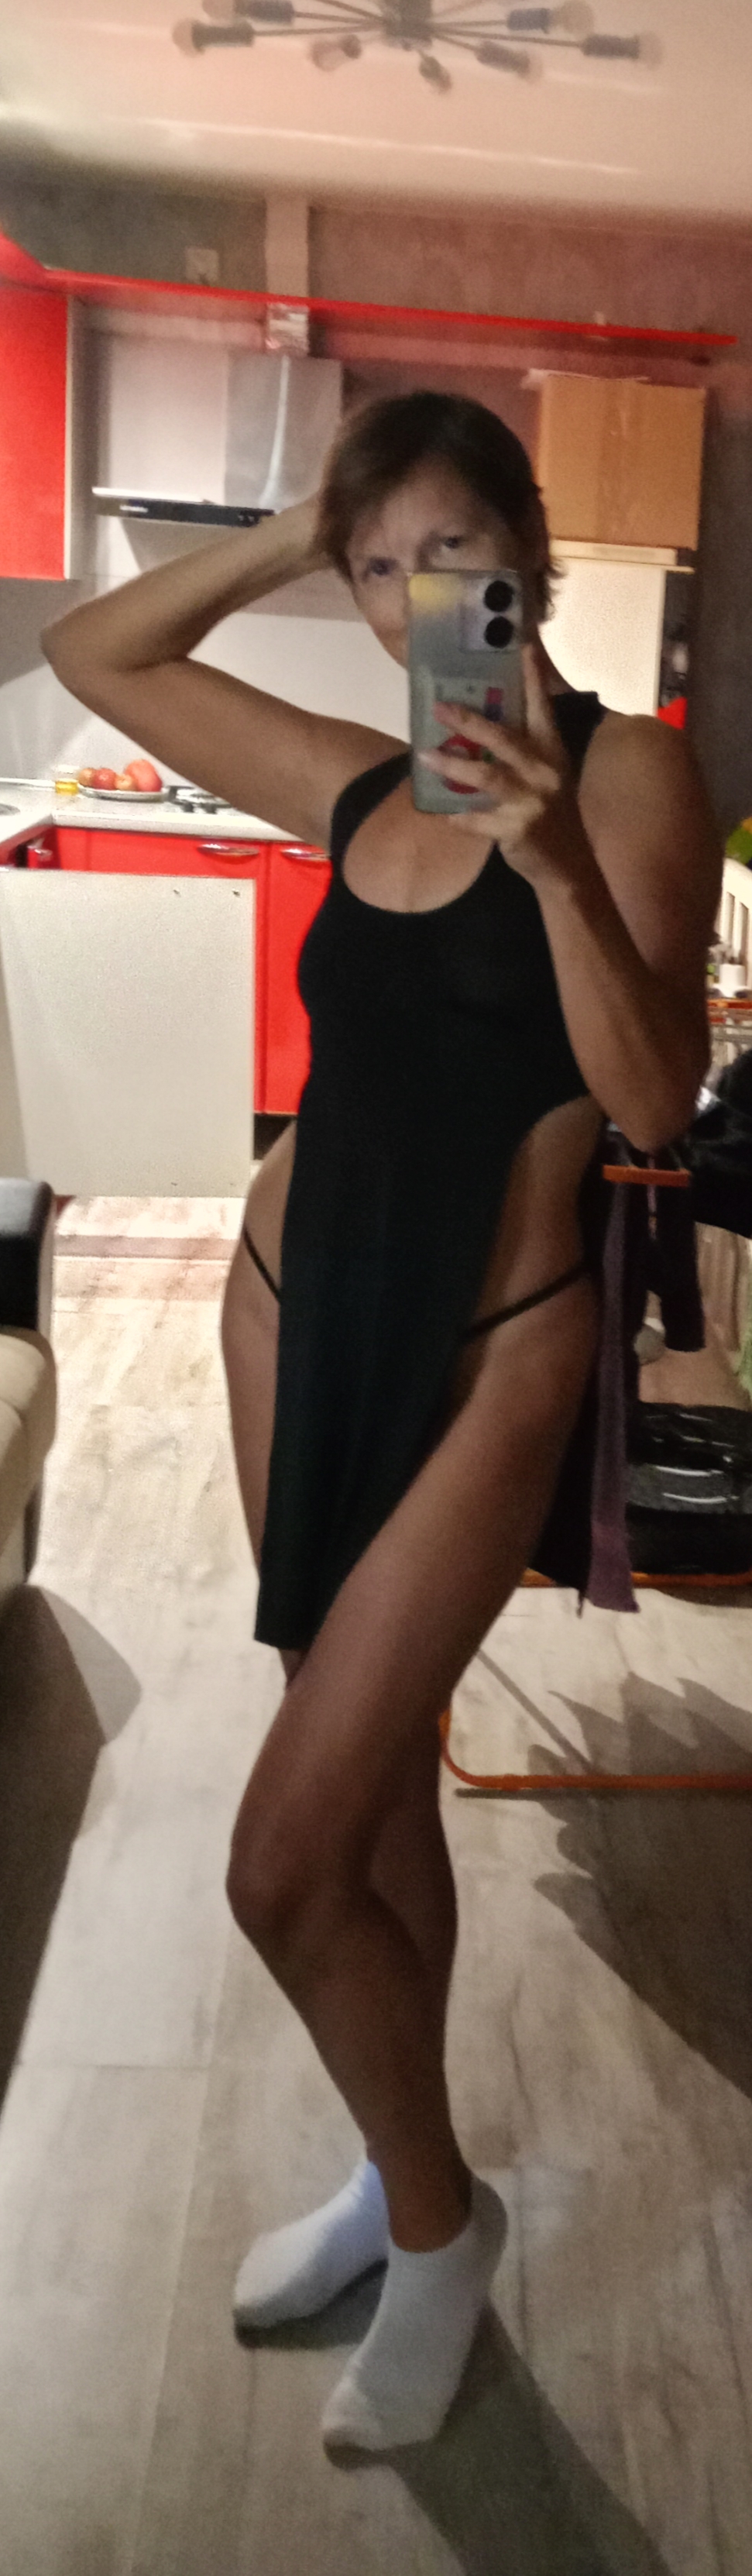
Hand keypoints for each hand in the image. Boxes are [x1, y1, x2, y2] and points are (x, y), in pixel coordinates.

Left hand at [418, 638, 587, 884]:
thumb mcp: (548, 776)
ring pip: (485, 777)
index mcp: (553, 752)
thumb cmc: (552, 813)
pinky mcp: (517, 829)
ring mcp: (531, 801)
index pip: (542, 709)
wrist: (568, 864)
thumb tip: (479, 729)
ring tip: (424, 757)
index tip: (522, 646)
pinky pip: (477, 819)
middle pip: (503, 738)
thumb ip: (523, 752)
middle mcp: (544, 771)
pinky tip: (441, 812)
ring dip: (452, 766)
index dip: (533, 678)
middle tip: (439, 708)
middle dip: (468, 722)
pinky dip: (457, 816)